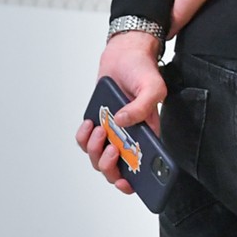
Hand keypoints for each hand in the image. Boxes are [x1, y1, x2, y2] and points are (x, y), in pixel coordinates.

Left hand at [74, 31, 164, 195]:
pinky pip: (85, 142)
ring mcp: (112, 132)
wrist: (124, 54)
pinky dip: (84, 137)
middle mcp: (130, 138)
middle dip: (110, 166)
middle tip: (111, 149)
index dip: (135, 183)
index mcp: (148, 134)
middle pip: (116, 169)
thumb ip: (142, 106)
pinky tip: (91, 123)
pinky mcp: (97, 123)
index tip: (126, 182)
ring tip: (100, 129)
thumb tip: (122, 123)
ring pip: (98, 158)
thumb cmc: (142, 70)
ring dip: (95, 149)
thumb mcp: (153, 86)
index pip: (143, 168)